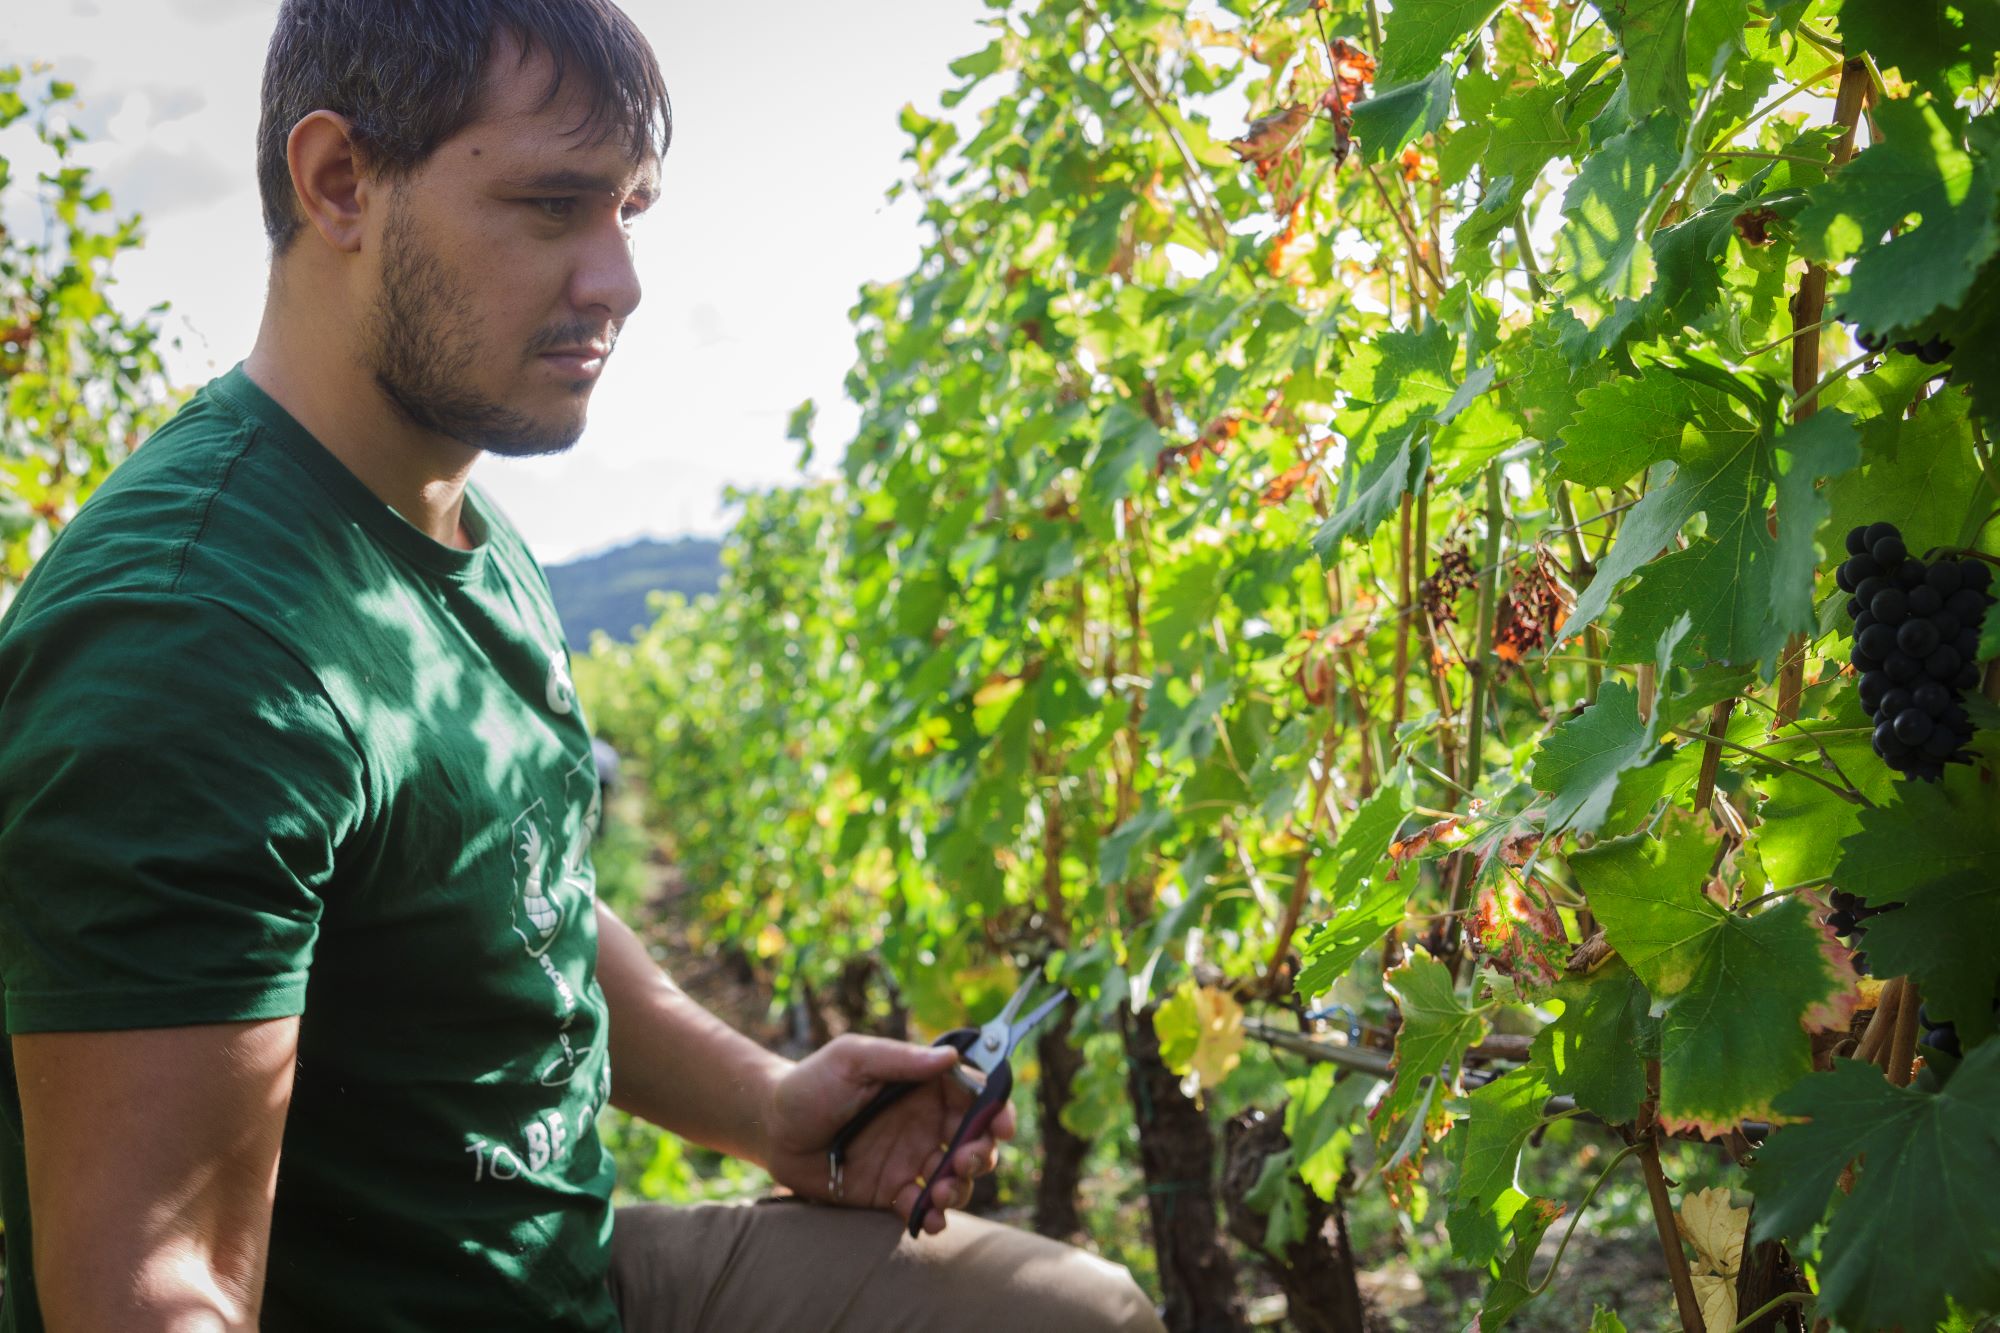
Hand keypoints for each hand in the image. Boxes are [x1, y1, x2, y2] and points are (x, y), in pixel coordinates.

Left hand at [762, 1034, 1016, 1234]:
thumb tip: (952, 1057)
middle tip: (964, 1161)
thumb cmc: (810, 1083)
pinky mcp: (892, 1191)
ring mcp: (911, 1159)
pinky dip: (934, 1216)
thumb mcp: (852, 1059)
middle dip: (980, 1154)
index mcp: (923, 1086)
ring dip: (960, 1187)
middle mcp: (925, 1122)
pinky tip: (929, 1219)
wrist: (772, 1129)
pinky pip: (924, 1207)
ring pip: (956, 1177)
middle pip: (974, 1140)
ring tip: (940, 1192)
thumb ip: (900, 1059)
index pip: (974, 1095)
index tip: (1002, 1126)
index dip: (996, 1110)